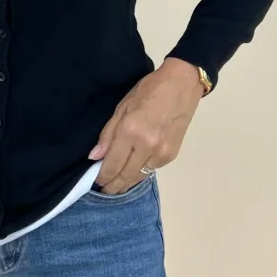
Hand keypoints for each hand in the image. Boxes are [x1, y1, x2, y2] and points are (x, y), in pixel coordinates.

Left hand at [88, 58, 203, 193]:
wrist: (181, 85)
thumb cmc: (148, 90)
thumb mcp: (122, 107)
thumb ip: (108, 134)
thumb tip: (95, 157)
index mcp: (130, 132)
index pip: (112, 164)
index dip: (102, 176)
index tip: (96, 182)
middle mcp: (146, 146)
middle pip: (125, 176)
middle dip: (113, 186)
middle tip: (105, 190)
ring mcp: (161, 153)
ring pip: (139, 177)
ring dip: (127, 183)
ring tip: (117, 186)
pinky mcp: (171, 155)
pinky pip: (152, 170)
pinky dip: (141, 173)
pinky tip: (134, 172)